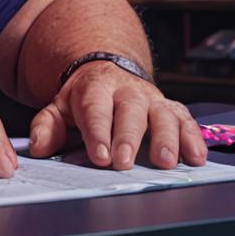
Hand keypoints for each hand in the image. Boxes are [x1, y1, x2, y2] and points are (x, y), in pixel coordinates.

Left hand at [28, 61, 206, 169]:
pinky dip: (193, 138)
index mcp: (96, 88)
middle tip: (124, 162)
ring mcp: (152, 99)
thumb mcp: (59, 108)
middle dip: (128, 137)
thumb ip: (47, 127)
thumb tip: (39, 147)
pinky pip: (185, 120)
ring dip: (166, 138)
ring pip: (163, 114)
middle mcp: (127, 91)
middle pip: (130, 111)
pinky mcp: (171, 108)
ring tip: (164, 162)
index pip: (96, 109)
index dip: (98, 133)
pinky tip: (195, 157)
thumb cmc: (84, 99)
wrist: (108, 73)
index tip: (99, 156)